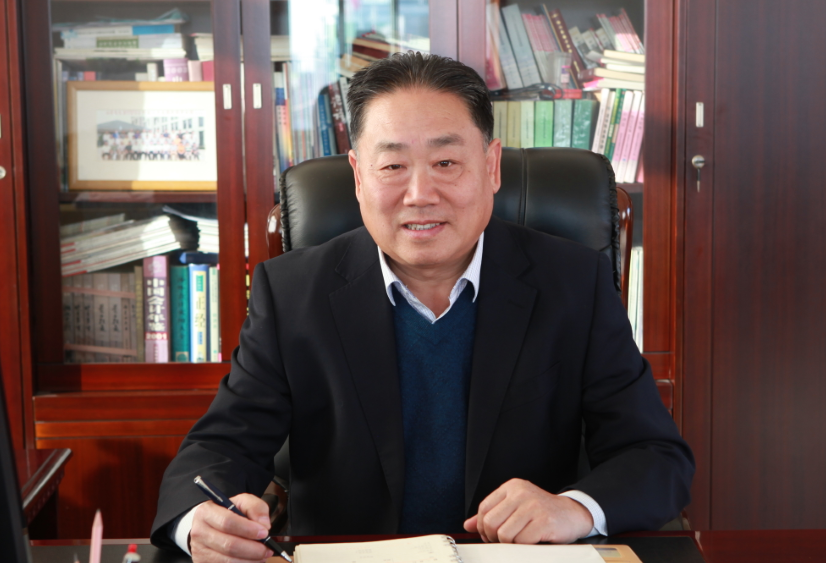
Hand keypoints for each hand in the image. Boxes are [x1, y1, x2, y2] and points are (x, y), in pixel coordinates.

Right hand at [189, 493, 273, 562]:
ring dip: (250, 561)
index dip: (248, 529)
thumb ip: (255, 507)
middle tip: (267, 549)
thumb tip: (264, 524)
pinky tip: (251, 561)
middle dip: (253, 549)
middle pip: (229, 545)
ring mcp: (200, 551)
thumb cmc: (225, 513)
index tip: (264, 533)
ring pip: (228, 561)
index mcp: (207, 512)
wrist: (206, 526)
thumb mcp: (240, 502)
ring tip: (261, 556)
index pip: (228, 522)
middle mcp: (200, 532)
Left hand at [463, 478, 593, 543]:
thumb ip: (492, 514)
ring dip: (510, 544)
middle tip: (504, 542)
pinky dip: (524, 547)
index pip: (484, 509)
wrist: (573, 513)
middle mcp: (521, 493)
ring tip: (520, 540)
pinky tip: (532, 541)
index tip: (490, 536)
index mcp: (512, 486)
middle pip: (491, 523)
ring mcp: (533, 506)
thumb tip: (468, 525)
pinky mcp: (544, 521)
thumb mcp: (515, 507)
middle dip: (494, 538)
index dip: (483, 528)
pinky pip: (521, 542)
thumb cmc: (542, 512)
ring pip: (504, 535)